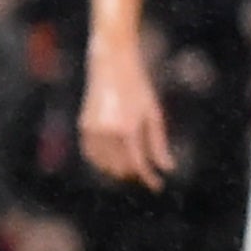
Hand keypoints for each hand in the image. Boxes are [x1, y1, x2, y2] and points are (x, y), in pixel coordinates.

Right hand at [79, 41, 174, 189]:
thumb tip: (167, 168)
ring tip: (130, 166)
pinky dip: (101, 161)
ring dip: (117, 169)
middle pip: (120, 168)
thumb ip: (158, 144)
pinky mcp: (83, 126)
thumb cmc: (137, 87)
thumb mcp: (153, 114)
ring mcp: (92, 130)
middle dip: (134, 174)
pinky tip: (113, 159)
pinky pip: (91, 154)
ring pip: (104, 165)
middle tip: (146, 173)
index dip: (149, 178)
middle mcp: (107, 133)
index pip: (138, 165)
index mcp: (128, 129)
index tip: (157, 186)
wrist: (111, 64)